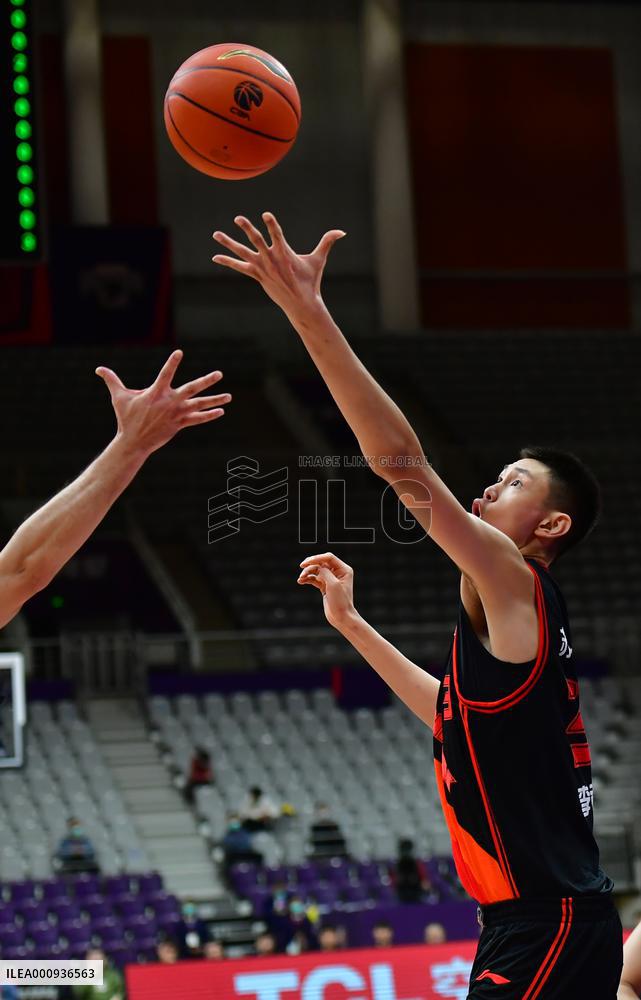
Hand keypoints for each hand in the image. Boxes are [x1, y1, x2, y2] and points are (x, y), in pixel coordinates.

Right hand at [96, 350, 230, 455]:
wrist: (133, 442)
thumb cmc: (126, 418)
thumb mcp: (118, 398)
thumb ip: (111, 380)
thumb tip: (98, 368)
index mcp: (155, 393)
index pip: (165, 374)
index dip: (172, 363)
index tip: (179, 352)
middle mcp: (169, 402)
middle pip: (192, 389)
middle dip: (206, 381)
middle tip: (219, 374)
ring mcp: (176, 413)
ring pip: (199, 405)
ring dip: (215, 400)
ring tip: (229, 397)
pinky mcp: (180, 424)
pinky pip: (197, 420)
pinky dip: (209, 416)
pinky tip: (220, 411)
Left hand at [212, 212, 344, 316]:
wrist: (301, 304)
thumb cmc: (310, 281)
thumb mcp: (318, 260)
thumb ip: (327, 242)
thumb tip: (343, 231)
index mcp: (285, 254)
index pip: (278, 235)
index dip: (272, 224)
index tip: (266, 214)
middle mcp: (271, 260)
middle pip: (257, 241)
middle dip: (248, 229)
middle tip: (238, 218)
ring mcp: (262, 268)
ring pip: (243, 253)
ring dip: (229, 243)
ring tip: (216, 234)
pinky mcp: (257, 276)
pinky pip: (239, 267)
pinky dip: (228, 262)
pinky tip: (215, 257)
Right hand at [297, 551, 356, 630]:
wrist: (342, 617)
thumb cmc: (341, 602)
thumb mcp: (333, 585)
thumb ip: (325, 573)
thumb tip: (317, 567)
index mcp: (344, 569)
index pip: (328, 557)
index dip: (316, 558)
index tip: (306, 563)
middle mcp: (338, 572)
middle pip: (321, 562)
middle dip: (310, 565)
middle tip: (301, 567)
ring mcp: (331, 579)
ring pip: (316, 571)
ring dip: (307, 573)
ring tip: (300, 579)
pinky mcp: (325, 586)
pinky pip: (314, 579)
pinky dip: (307, 579)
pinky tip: (301, 581)